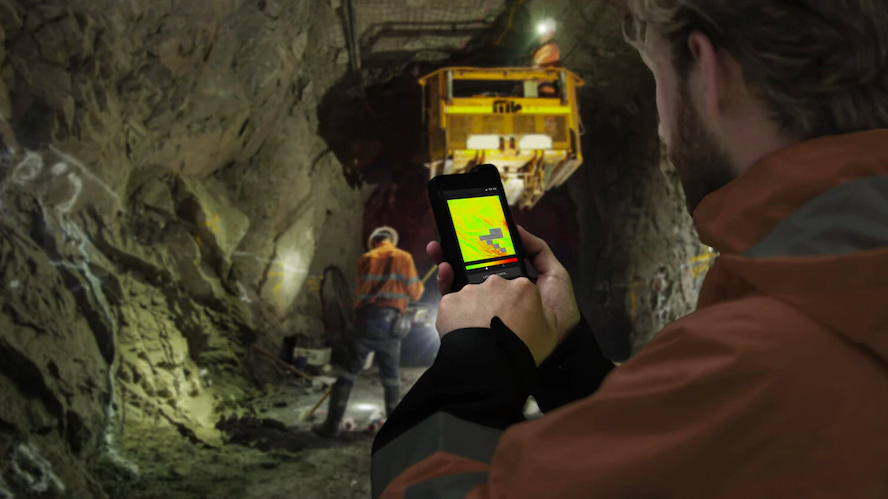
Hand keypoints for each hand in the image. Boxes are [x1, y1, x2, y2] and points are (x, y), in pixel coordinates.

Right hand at [427, 225, 580, 342]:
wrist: (557, 347)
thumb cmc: (559, 309)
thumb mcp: (554, 275)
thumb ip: (537, 251)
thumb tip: (515, 229)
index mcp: (511, 282)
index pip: (490, 260)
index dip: (478, 246)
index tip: (469, 231)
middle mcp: (494, 293)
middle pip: (470, 269)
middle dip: (455, 251)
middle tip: (446, 236)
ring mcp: (482, 308)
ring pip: (459, 282)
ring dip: (445, 263)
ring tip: (435, 247)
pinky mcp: (472, 322)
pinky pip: (455, 300)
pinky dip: (446, 284)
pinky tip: (444, 269)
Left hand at [436, 275, 557, 365]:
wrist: (489, 365)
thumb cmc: (522, 349)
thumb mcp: (549, 331)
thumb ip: (543, 309)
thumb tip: (534, 303)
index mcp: (523, 287)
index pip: (519, 290)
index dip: (516, 306)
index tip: (513, 321)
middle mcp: (496, 282)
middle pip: (494, 290)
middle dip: (493, 304)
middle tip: (492, 328)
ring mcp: (471, 291)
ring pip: (472, 297)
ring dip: (473, 311)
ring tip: (476, 334)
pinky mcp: (450, 302)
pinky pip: (452, 307)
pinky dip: (454, 318)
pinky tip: (461, 333)